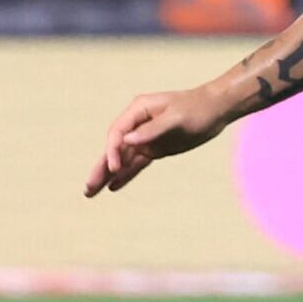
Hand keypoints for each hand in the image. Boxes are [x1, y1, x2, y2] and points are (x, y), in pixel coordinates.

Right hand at [84, 88, 229, 196]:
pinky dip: (126, 176)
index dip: (112, 152)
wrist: (215, 109)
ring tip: (90, 192)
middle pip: (114, 148)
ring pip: (123, 159)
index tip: (113, 168)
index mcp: (138, 110)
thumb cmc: (197, 108)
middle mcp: (137, 124)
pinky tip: (112, 187)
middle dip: (101, 168)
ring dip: (108, 175)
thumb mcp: (176, 118)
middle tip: (87, 188)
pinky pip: (136, 165)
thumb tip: (128, 140)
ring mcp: (145, 138)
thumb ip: (153, 129)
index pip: (117, 133)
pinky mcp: (154, 149)